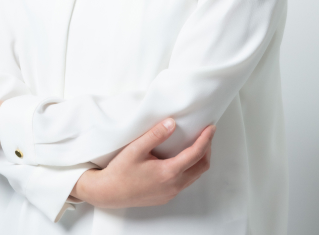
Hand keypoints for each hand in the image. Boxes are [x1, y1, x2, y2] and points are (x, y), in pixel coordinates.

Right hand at [70, 118, 214, 207]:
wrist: (108, 193)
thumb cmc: (120, 171)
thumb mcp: (136, 149)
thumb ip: (155, 135)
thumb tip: (172, 123)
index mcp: (168, 173)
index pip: (195, 154)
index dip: (206, 139)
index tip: (211, 127)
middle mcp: (173, 185)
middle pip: (201, 167)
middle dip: (207, 149)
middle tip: (206, 133)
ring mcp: (170, 192)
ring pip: (194, 176)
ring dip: (199, 159)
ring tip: (196, 143)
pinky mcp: (165, 195)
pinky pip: (185, 181)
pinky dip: (190, 168)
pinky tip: (182, 158)